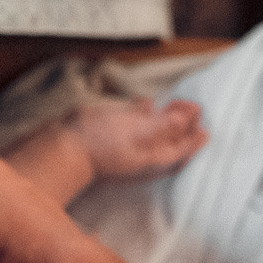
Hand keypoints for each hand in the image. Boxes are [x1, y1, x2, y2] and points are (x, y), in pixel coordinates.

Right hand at [71, 96, 206, 178]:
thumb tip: (190, 118)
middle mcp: (145, 154)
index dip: (194, 131)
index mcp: (155, 158)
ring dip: (166, 118)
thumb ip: (166, 125)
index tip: (198, 111)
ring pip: (155, 133)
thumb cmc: (101, 143)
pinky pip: (136, 126)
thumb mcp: (140, 132)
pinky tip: (145, 105)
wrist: (64, 147)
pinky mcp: (115, 136)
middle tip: (191, 106)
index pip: (184, 147)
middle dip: (183, 124)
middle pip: (171, 141)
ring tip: (174, 104)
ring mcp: (130, 146)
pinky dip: (144, 115)